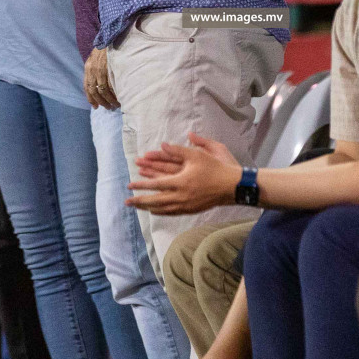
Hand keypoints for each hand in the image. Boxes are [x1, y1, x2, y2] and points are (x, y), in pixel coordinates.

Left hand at [85, 48, 118, 108]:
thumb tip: (97, 84)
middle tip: (108, 107)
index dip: (91, 98)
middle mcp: (92, 70)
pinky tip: (119, 97)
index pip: (87, 87)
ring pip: (103, 90)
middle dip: (101, 101)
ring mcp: (101, 70)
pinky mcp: (110, 68)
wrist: (111, 35)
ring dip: (109, 99)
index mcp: (88, 67)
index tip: (95, 106)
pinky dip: (115, 93)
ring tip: (115, 104)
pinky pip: (112, 85)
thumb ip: (94, 69)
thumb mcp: (95, 58)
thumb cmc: (105, 47)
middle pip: (95, 91)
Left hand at [126, 133, 241, 214]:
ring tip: (137, 206)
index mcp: (180, 182)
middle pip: (155, 200)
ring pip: (162, 209)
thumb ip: (178, 150)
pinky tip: (155, 210)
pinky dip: (161, 211)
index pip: (155, 184)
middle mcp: (181, 196)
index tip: (129, 185)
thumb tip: (162, 145)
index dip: (141, 185)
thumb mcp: (196, 155)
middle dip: (139, 201)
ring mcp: (186, 205)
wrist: (231, 186)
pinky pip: (171, 213)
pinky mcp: (191, 210)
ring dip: (148, 207)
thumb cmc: (215, 168)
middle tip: (126, 202)